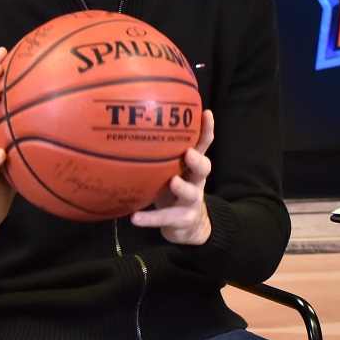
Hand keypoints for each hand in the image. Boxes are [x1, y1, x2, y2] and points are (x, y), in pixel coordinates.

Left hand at [130, 110, 215, 244]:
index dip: (206, 130)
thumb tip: (132, 127)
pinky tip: (135, 217)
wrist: (188, 225)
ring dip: (182, 188)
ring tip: (173, 182)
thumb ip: (162, 155)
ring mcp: (191, 201)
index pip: (203, 145)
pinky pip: (164, 218)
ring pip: (191, 194)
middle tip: (188, 153)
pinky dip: (149, 218)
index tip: (205, 114)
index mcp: (193, 166)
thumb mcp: (172, 170)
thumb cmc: (175, 189)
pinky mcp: (180, 219)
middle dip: (197, 160)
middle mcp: (196, 181)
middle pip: (204, 168)